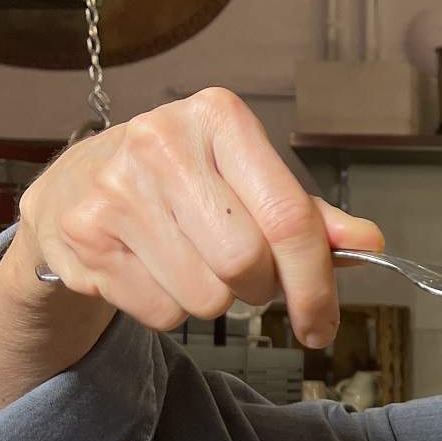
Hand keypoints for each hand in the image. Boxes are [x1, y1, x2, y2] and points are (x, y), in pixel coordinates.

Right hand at [11, 87, 382, 349]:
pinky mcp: (85, 237)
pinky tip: (153, 270)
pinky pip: (162, 313)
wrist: (74, 189)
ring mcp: (116, 191)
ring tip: (191, 263)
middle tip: (245, 276)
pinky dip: (170, 309)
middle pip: (246, 264)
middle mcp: (161, 144)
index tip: (321, 321)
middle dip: (258, 288)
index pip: (288, 218)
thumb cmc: (178, 184)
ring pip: (206, 297)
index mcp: (218, 119)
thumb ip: (308, 216)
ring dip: (213, 300)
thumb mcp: (245, 181)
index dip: (315, 284)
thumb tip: (368, 243)